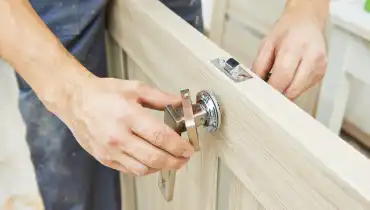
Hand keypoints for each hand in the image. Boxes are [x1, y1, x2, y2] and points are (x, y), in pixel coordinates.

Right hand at [52, 76, 193, 175]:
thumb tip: (181, 103)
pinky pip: (129, 170)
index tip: (188, 148)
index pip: (160, 137)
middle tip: (184, 158)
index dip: (179, 146)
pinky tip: (152, 162)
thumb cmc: (103, 93)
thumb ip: (161, 98)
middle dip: (175, 161)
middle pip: (154, 157)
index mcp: (128, 115)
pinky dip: (145, 169)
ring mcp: (110, 150)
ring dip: (161, 167)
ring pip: (143, 169)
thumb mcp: (135, 88)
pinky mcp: (104, 158)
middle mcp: (118, 136)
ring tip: (171, 160)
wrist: (76, 100)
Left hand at [252, 2, 327, 99]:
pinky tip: (290, 77)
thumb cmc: (286, 31)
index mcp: (294, 47)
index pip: (282, 78)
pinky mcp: (322, 73)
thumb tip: (256, 84)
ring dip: (286, 91)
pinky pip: (304, 89)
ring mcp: (319, 67)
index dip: (270, 90)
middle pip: (292, 89)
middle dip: (277, 94)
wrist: (306, 21)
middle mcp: (311, 57)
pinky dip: (294, 87)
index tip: (261, 94)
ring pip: (298, 92)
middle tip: (267, 92)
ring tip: (278, 80)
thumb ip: (259, 66)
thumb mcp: (266, 44)